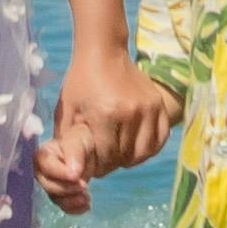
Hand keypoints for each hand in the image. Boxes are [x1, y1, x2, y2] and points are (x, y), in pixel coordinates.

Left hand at [47, 55, 175, 207]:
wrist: (104, 52)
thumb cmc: (80, 82)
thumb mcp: (66, 111)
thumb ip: (68, 143)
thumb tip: (73, 174)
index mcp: (106, 114)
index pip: (107, 156)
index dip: (98, 166)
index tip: (91, 163)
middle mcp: (131, 112)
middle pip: (125, 156)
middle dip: (112, 163)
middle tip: (103, 158)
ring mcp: (149, 108)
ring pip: (144, 152)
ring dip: (130, 159)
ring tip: (118, 153)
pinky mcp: (159, 104)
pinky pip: (160, 140)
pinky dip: (148, 149)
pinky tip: (135, 147)